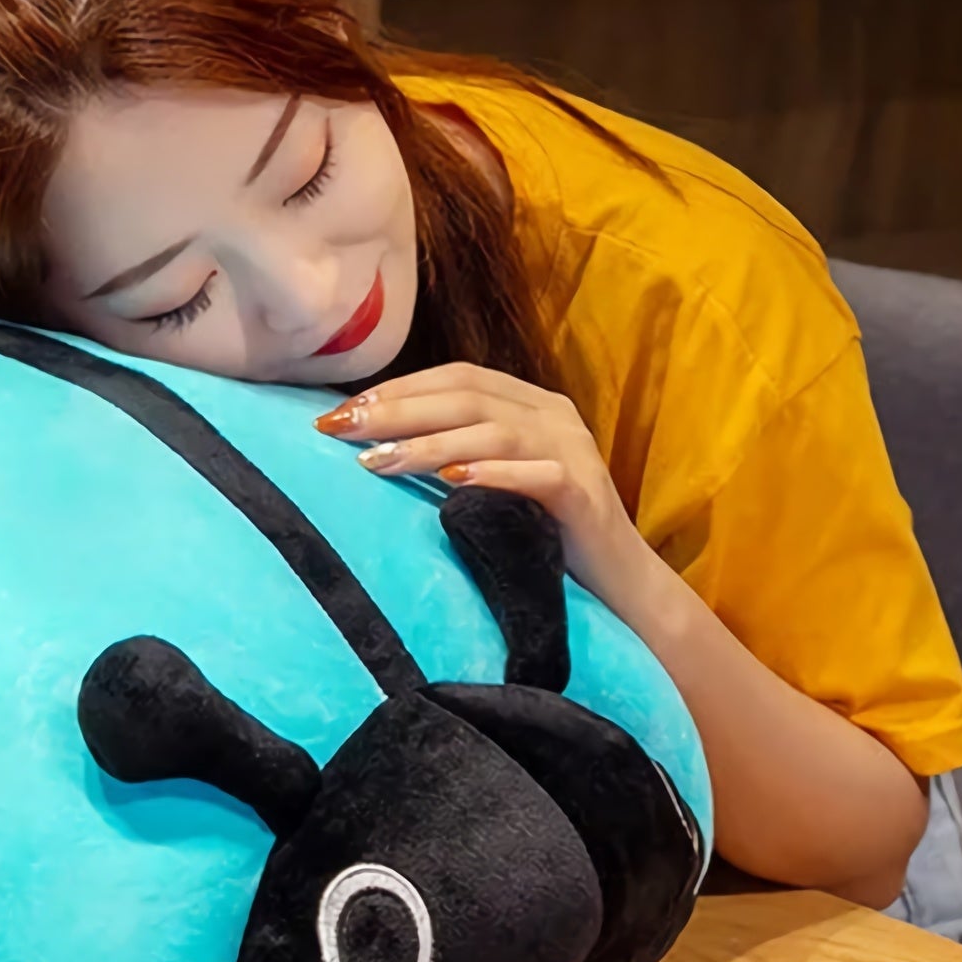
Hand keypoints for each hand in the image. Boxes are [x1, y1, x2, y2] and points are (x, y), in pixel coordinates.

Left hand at [315, 363, 648, 605]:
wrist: (619, 583)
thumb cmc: (541, 531)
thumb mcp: (495, 479)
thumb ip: (455, 451)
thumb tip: (373, 442)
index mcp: (531, 403)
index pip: (458, 377)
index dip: (398, 388)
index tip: (343, 409)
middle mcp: (554, 416)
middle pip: (468, 397)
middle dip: (398, 410)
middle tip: (342, 428)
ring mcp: (573, 451)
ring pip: (495, 431)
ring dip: (430, 444)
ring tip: (376, 461)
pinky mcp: (584, 493)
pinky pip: (537, 475)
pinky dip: (493, 474)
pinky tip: (452, 481)